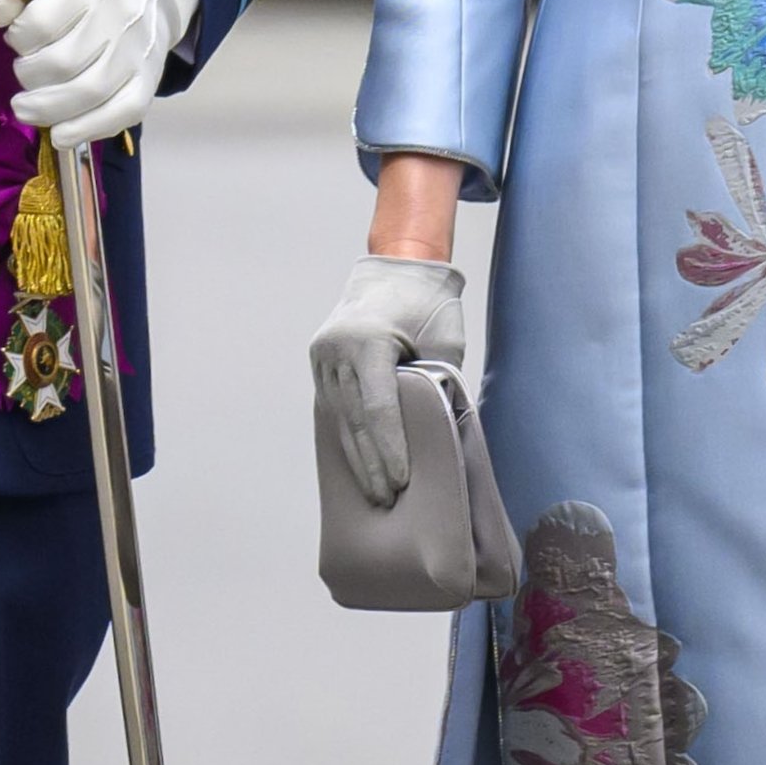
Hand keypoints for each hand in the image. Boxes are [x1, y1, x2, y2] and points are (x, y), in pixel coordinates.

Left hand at [0, 0, 199, 146]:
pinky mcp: (149, 80)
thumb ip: (11, 0)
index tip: (17, 40)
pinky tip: (62, 135)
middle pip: (63, 62)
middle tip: (23, 78)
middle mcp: (117, 16)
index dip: (19, 38)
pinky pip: (122, 113)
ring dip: (49, 110)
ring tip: (28, 109)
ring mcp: (138, 51)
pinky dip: (88, 129)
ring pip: (90, 91)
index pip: (42, 21)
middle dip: (30, 78)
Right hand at [310, 255, 465, 506]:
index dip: (389, 449)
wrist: (398, 264)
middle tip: (387, 501)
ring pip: (339, 418)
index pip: (378, 409)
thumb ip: (439, 386)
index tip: (401, 480)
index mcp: (368, 342)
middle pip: (354, 420)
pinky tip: (356, 464)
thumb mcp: (444, 343)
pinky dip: (345, 436)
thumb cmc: (430, 303)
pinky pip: (333, 408)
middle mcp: (338, 350)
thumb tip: (441, 436)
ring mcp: (324, 355)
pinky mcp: (321, 360)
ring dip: (355, 457)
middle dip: (371, 464)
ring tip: (372, 492)